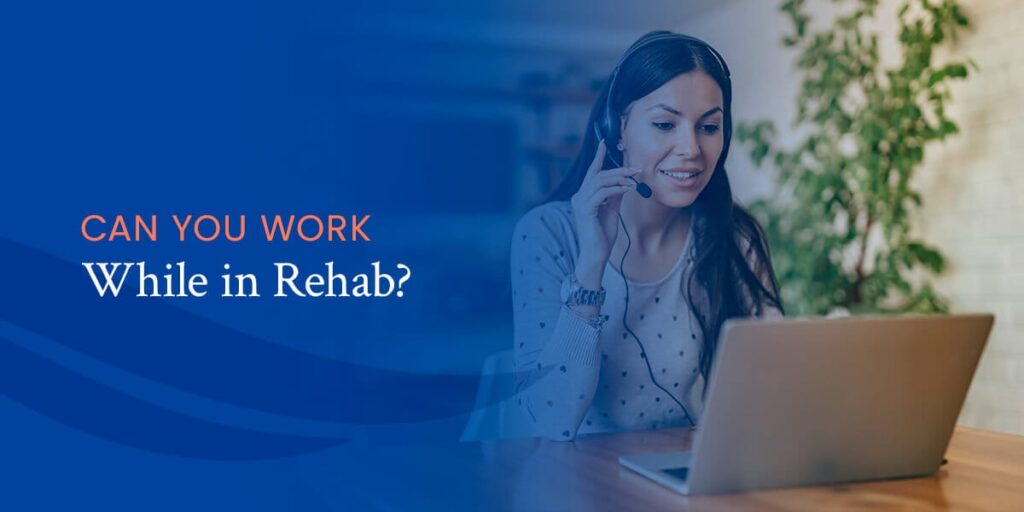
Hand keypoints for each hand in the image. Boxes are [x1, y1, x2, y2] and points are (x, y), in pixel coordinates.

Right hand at [570, 140, 638, 288]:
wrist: (596, 255)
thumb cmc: (602, 236)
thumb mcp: (611, 211)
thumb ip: (614, 196)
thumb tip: (624, 182)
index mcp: (583, 196)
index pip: (591, 173)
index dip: (598, 157)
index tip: (605, 144)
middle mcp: (578, 197)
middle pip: (598, 175)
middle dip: (619, 170)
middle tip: (636, 170)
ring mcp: (580, 202)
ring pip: (601, 181)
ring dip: (620, 179)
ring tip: (634, 182)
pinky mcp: (585, 209)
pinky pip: (603, 193)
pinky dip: (617, 189)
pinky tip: (628, 190)